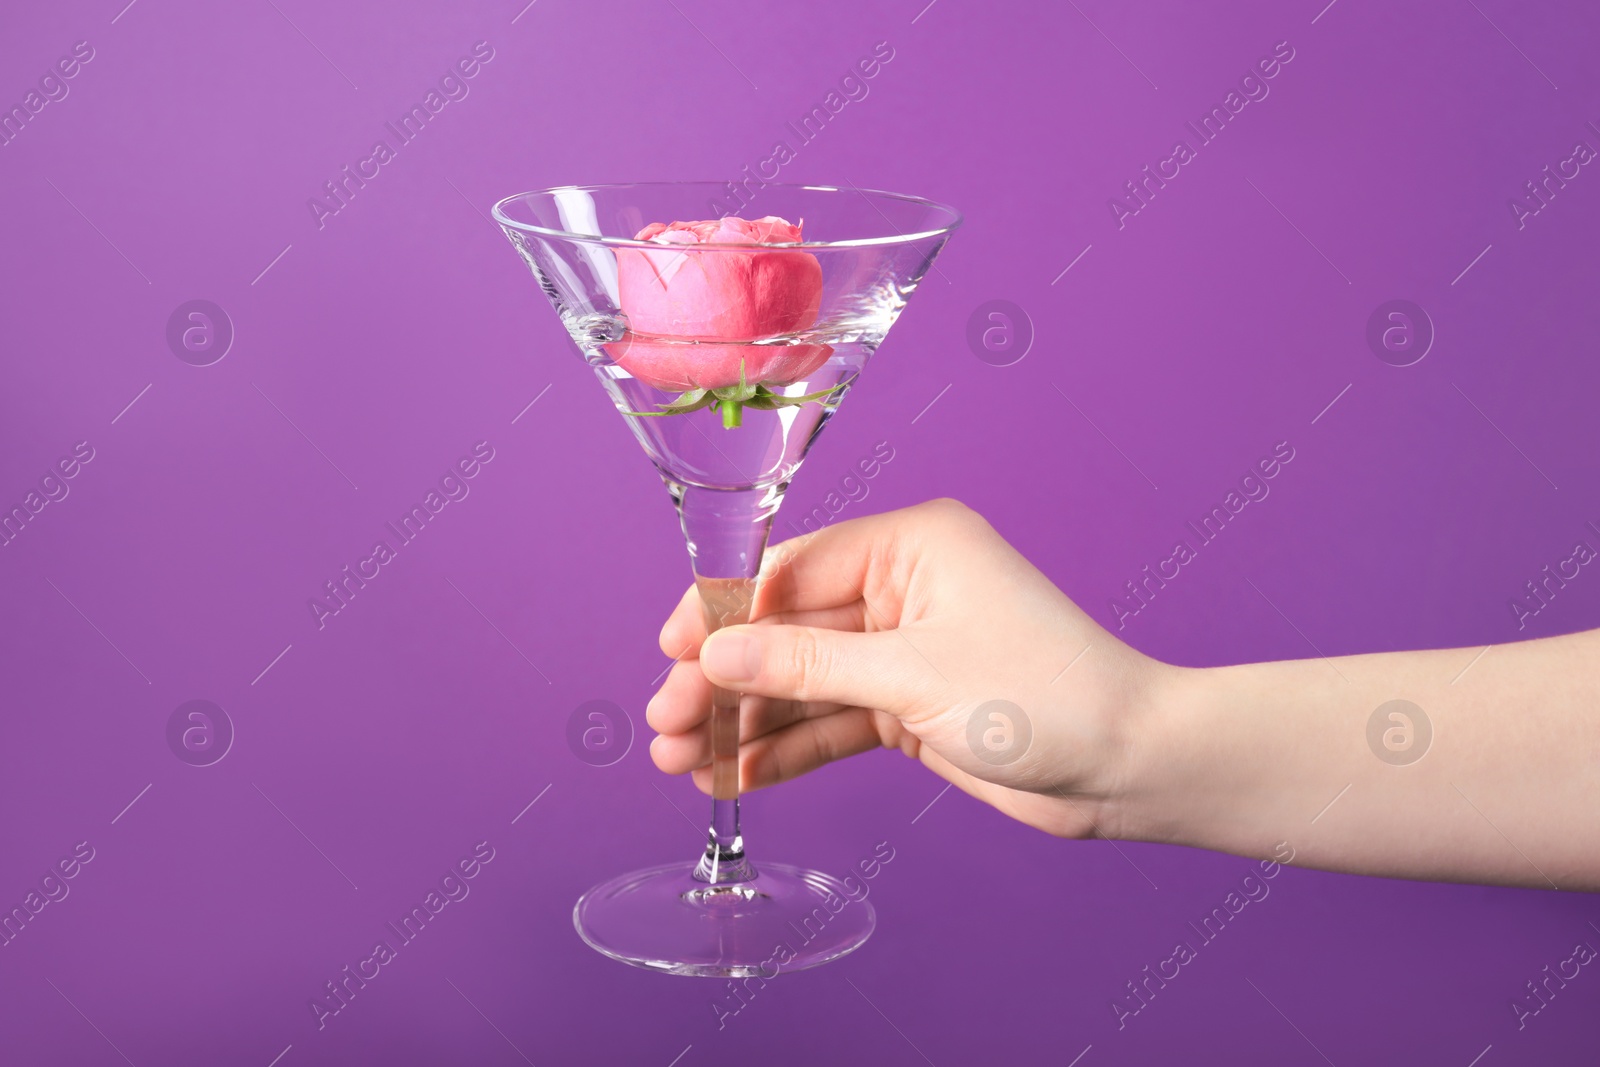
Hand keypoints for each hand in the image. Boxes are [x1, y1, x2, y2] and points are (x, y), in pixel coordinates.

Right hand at [646, 499, 1169, 838]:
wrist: (1129, 765)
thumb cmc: (1046, 694)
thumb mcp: (910, 676)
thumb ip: (804, 666)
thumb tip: (714, 656)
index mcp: (910, 545)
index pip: (790, 569)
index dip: (723, 613)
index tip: (669, 652)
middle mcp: (903, 588)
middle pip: (786, 631)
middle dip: (724, 680)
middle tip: (666, 725)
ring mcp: (906, 649)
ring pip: (802, 683)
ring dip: (745, 722)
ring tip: (681, 762)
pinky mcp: (912, 705)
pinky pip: (833, 721)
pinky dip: (788, 749)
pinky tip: (735, 775)